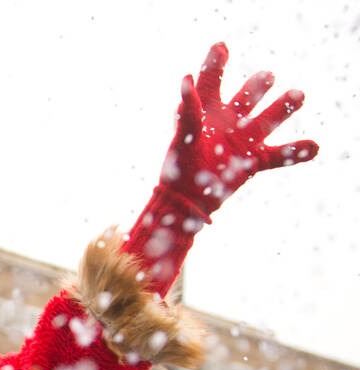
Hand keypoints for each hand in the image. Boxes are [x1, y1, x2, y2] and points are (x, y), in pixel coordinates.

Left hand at [161, 43, 317, 213]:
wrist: (186, 200)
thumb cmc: (179, 167)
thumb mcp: (184, 135)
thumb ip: (189, 109)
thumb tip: (187, 79)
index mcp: (206, 112)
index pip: (212, 81)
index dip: (216, 63)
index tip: (221, 47)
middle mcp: (228, 121)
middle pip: (247, 97)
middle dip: (258, 85)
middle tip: (267, 77)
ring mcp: (243, 140)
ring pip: (268, 120)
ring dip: (283, 108)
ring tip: (297, 95)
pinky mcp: (254, 161)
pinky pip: (280, 155)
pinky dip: (297, 152)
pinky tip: (314, 146)